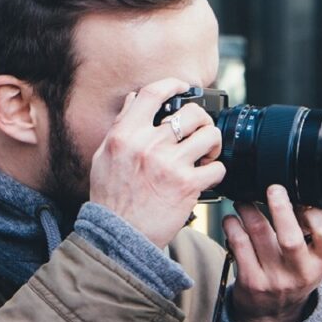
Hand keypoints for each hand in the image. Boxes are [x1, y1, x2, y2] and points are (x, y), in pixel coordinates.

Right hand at [89, 78, 224, 248]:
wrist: (118, 237)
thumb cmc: (110, 199)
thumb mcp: (104, 157)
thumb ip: (120, 126)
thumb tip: (133, 100)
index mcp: (125, 135)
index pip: (152, 94)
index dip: (174, 84)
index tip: (184, 87)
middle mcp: (147, 145)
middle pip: (191, 112)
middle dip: (202, 120)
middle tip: (200, 131)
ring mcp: (169, 164)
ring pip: (209, 135)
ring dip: (213, 144)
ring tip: (207, 154)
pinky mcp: (187, 185)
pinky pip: (216, 168)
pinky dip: (216, 172)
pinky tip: (206, 178)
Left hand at [222, 185, 321, 321]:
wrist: (273, 315)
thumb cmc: (294, 275)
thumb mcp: (314, 259)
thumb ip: (311, 233)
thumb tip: (295, 193)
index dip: (314, 212)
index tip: (301, 200)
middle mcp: (301, 272)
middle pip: (291, 236)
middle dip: (280, 207)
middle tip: (273, 189)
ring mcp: (275, 278)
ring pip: (259, 234)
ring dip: (249, 210)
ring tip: (244, 201)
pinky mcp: (251, 281)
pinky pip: (238, 244)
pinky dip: (232, 225)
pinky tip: (232, 220)